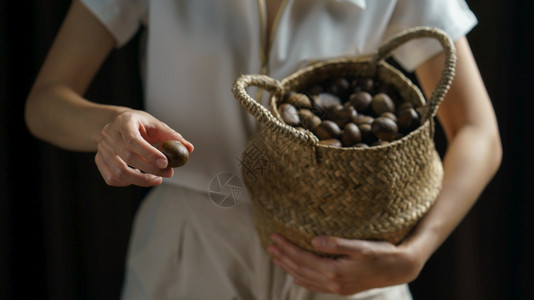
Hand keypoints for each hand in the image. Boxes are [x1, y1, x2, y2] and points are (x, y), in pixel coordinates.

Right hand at [95, 109, 193, 186]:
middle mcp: (109, 134)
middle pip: (127, 157)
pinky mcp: (99, 160)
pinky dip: (127, 182)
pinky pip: (111, 178)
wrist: (119, 125)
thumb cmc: (141, 125)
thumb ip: (172, 137)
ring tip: (157, 179)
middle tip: (168, 174)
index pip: (133, 140)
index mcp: (123, 121)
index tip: (165, 164)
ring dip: (140, 180)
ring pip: (118, 171)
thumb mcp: (156, 126)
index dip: (149, 154)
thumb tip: (189, 149)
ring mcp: (102, 148)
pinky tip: (141, 178)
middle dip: (150, 169)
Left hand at [267, 234, 422, 295]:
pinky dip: (303, 281)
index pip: (303, 259)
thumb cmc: (381, 253)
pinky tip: (296, 277)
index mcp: (334, 270)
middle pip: (301, 268)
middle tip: (270, 245)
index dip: (288, 248)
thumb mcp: (361, 246)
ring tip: (276, 258)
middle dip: (284, 257)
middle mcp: (333, 281)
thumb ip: (337, 244)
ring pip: (306, 277)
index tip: (275, 237)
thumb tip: (313, 241)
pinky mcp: (342, 287)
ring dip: (289, 267)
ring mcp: (337, 286)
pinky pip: (316, 286)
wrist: (399, 268)